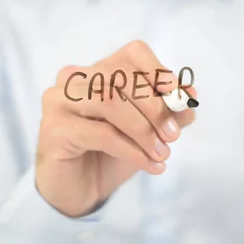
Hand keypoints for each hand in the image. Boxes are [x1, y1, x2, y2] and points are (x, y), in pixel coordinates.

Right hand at [35, 40, 196, 216]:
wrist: (80, 190)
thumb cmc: (112, 153)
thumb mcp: (148, 130)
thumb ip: (168, 110)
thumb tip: (190, 93)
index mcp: (97, 70)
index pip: (132, 53)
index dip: (159, 71)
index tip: (179, 97)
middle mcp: (73, 78)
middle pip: (121, 77)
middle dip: (154, 107)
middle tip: (173, 136)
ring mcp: (58, 101)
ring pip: (109, 101)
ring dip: (143, 129)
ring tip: (162, 153)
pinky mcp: (53, 130)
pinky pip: (100, 133)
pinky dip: (131, 150)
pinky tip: (149, 165)